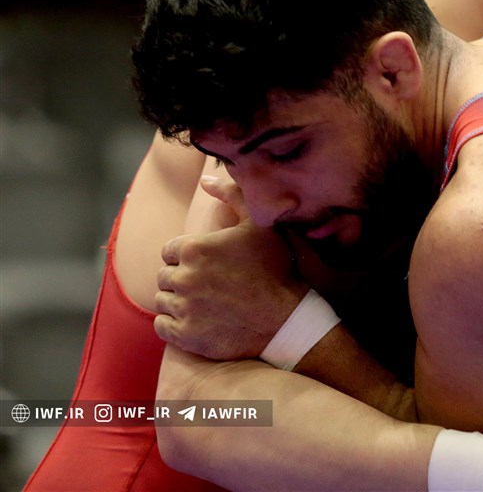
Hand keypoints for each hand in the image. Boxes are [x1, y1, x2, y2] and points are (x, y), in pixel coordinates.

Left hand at [155, 185, 307, 359]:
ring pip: (163, 301)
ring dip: (179, 301)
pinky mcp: (183, 335)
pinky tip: (199, 320)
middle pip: (165, 276)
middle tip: (211, 286)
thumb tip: (204, 180)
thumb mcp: (260, 225)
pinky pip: (162, 326)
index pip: (170, 251)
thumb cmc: (275, 268)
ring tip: (208, 303)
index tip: (211, 266)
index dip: (190, 257)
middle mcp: (183, 277)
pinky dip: (175, 324)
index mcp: (194, 247)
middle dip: (183, 278)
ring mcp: (182, 308)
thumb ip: (232, 195)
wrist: (287, 319)